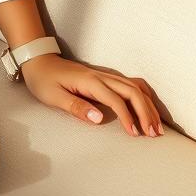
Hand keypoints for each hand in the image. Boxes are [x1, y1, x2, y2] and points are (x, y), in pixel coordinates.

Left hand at [19, 54, 165, 137]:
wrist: (38, 61)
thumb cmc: (44, 80)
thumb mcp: (53, 96)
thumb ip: (76, 107)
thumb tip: (99, 118)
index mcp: (89, 81)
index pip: (115, 99)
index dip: (127, 116)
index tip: (134, 134)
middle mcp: (100, 76)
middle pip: (132, 90)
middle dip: (146, 112)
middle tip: (153, 134)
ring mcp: (104, 75)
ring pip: (134, 86)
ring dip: (148, 105)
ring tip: (156, 127)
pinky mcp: (104, 77)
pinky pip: (130, 84)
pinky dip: (143, 97)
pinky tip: (148, 110)